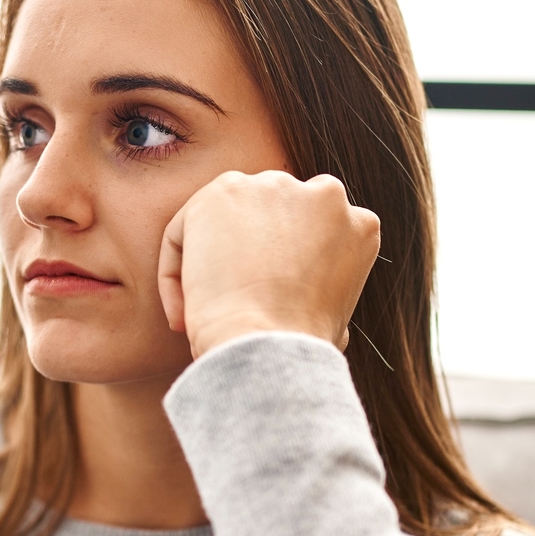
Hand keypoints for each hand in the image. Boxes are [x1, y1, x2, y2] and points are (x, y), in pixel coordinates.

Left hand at [157, 170, 380, 357]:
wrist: (265, 342)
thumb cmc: (300, 348)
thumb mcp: (335, 322)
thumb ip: (324, 295)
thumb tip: (308, 308)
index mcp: (358, 224)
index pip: (312, 234)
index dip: (283, 271)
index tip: (264, 307)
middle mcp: (324, 193)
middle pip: (271, 218)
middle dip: (248, 255)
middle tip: (230, 303)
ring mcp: (273, 187)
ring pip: (227, 220)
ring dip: (211, 261)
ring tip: (204, 311)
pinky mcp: (225, 191)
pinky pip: (186, 229)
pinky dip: (175, 270)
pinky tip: (183, 311)